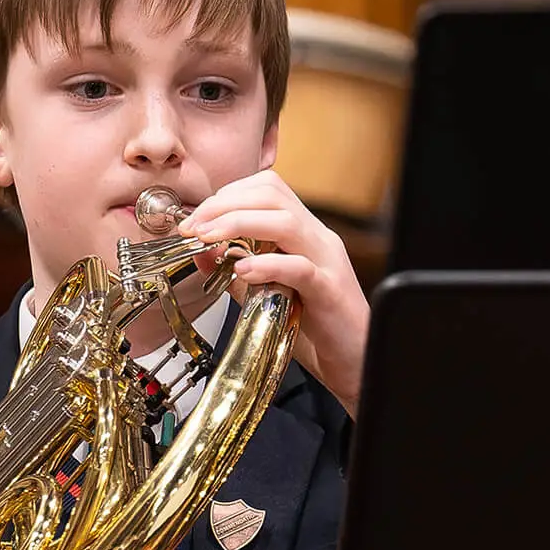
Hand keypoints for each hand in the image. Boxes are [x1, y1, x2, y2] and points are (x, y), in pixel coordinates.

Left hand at [179, 171, 369, 417]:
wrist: (355, 361)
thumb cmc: (316, 329)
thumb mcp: (266, 294)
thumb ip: (237, 272)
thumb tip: (203, 252)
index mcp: (304, 234)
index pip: (267, 189)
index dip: (226, 195)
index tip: (196, 218)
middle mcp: (317, 239)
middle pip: (273, 194)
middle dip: (224, 204)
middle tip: (194, 226)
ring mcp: (327, 262)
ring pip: (285, 222)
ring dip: (238, 223)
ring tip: (208, 239)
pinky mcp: (330, 291)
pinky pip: (299, 267)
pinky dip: (267, 264)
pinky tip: (243, 271)